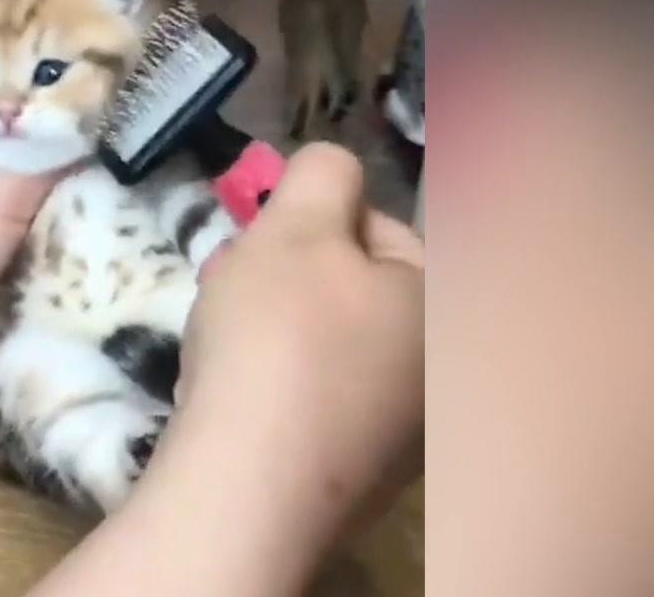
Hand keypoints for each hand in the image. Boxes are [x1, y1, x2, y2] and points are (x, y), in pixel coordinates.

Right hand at [176, 142, 423, 548]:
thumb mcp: (296, 227)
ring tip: (217, 337)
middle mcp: (433, 372)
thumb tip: (330, 168)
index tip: (258, 234)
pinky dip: (273, 386)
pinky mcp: (352, 475)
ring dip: (269, 326)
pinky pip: (311, 402)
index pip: (383, 228)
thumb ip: (320, 175)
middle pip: (352, 291)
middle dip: (284, 275)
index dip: (312, 219)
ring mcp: (398, 433)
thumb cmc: (278, 338)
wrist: (246, 487)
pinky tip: (230, 393)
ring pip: (326, 346)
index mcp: (438, 307)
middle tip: (229, 281)